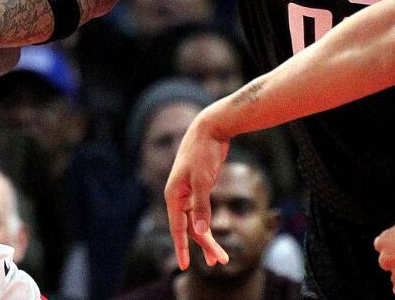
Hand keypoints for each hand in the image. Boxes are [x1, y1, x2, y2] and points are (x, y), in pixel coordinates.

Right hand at [165, 111, 230, 270]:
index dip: (182, 248)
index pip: (177, 228)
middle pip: (190, 228)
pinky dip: (207, 224)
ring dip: (207, 239)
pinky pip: (200, 213)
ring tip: (221, 258)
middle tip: (220, 262)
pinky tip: (212, 234)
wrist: (209, 129)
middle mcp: (178, 196)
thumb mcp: (203, 181)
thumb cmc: (203, 153)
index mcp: (174, 195)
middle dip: (204, 246)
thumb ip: (202, 207)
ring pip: (196, 222)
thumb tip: (202, 232)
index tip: (185, 266)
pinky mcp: (198, 188)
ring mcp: (187, 192)